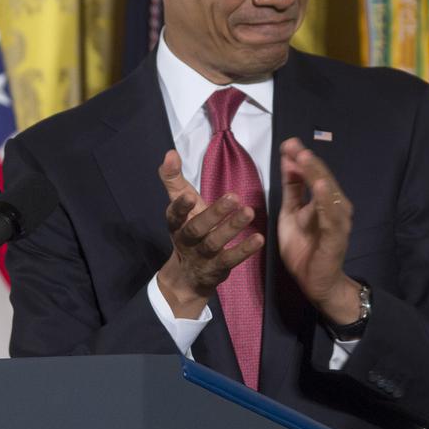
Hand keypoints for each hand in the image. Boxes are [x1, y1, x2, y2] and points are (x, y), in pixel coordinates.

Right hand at [156, 150, 264, 318]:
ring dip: (232, 227)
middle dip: (214, 213)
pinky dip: (244, 250)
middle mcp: (187, 240)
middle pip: (197, 228)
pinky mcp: (218, 268)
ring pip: (215, 243)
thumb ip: (173, 179)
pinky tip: (259, 239)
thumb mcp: (179, 205)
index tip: (189, 195)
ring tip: (249, 212)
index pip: (174, 214)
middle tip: (234, 196)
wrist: (188, 275)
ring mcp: (202, 256)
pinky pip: (231, 259)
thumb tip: (170, 153)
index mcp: (176, 223)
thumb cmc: (187, 229)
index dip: (180, 206)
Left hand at [278, 138, 361, 324]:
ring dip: (317, 175)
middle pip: (322, 179)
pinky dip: (325, 201)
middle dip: (308, 162)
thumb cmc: (304, 247)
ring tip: (306, 158)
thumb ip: (292, 188)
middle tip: (295, 146)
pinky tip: (318, 187)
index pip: (312, 174)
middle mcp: (334, 207)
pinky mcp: (336, 237)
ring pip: (328, 194)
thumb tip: (288, 160)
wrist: (315, 281)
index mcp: (323, 200)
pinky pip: (331, 217)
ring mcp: (337, 221)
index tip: (288, 143)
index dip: (301, 158)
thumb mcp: (291, 213)